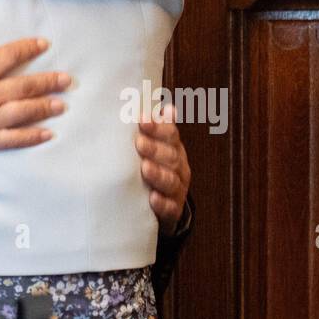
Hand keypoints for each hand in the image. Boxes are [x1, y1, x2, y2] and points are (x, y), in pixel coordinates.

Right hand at [0, 24, 69, 156]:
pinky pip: (14, 139)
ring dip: (46, 107)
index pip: (11, 56)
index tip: (43, 45)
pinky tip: (47, 133)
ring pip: (26, 112)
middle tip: (67, 80)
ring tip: (62, 104)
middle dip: (49, 81)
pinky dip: (32, 136)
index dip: (29, 48)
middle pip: (26, 86)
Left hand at [136, 105, 190, 235]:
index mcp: (174, 149)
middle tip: (139, 143)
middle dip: (155, 149)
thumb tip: (166, 107)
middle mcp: (179, 168)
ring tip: (145, 169)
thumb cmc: (155, 170)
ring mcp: (177, 190)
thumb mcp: (156, 149)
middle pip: (171, 157)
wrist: (164, 208)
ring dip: (158, 174)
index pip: (170, 135)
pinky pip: (170, 208)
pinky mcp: (173, 211)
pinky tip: (152, 198)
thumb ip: (158, 131)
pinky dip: (162, 203)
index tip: (141, 120)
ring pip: (172, 181)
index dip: (158, 127)